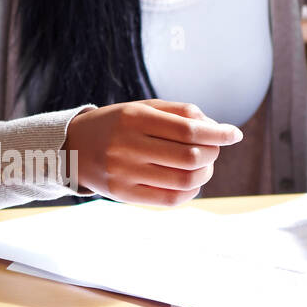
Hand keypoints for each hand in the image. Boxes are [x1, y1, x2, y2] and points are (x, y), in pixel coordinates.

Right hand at [63, 99, 242, 206]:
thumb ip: (178, 113)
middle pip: (191, 156)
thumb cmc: (115, 125)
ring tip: (202, 165)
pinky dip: (191, 191)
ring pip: (185, 180)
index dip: (218, 134)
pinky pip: (171, 199)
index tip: (234, 134)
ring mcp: (124, 172)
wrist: (72, 147)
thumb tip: (218, 130)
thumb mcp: (140, 108)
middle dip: (213, 152)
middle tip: (213, 148)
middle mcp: (126, 145)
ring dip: (205, 172)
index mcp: (133, 118)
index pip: (189, 130)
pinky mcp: (123, 194)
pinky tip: (190, 181)